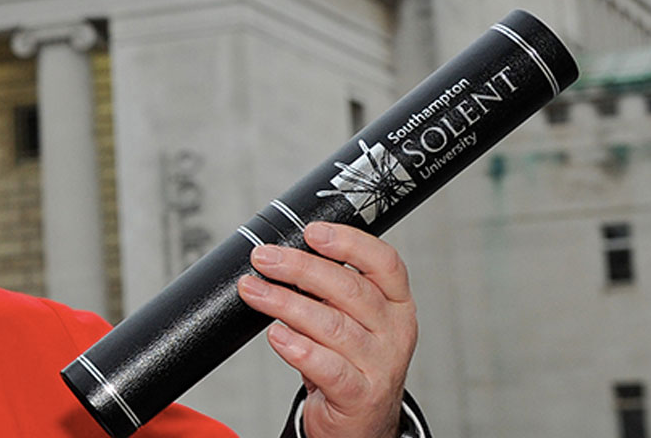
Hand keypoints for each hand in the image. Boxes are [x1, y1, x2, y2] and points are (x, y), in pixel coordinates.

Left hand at [236, 222, 416, 437]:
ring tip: (254, 291)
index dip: (348, 242)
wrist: (361, 422)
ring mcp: (380, 364)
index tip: (311, 232)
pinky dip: (298, 348)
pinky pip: (327, 367)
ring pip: (332, 325)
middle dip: (299, 267)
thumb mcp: (351, 320)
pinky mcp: (360, 394)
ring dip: (285, 303)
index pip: (384, 262)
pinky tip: (276, 336)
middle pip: (349, 289)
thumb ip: (328, 291)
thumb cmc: (349, 363)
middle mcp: (394, 331)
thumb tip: (281, 257)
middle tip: (264, 259)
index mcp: (396, 304)